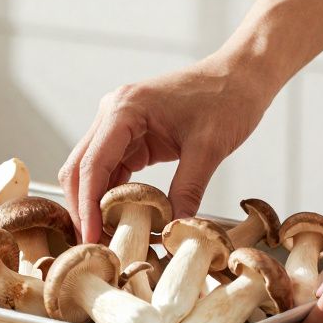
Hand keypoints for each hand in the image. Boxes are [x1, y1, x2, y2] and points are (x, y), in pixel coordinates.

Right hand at [60, 54, 273, 242]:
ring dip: (96, 205)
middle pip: (81, 169)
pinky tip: (121, 220)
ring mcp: (119, 124)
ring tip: (106, 240)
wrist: (241, 75)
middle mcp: (112, 113)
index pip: (92, 165)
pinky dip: (113, 196)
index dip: (87, 206)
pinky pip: (113, 170)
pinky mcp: (132, 135)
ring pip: (92, 172)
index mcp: (124, 109)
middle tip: (93, 247)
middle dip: (83, 209)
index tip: (91, 239)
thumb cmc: (227, 99)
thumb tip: (173, 231)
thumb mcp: (209, 148)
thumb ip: (188, 190)